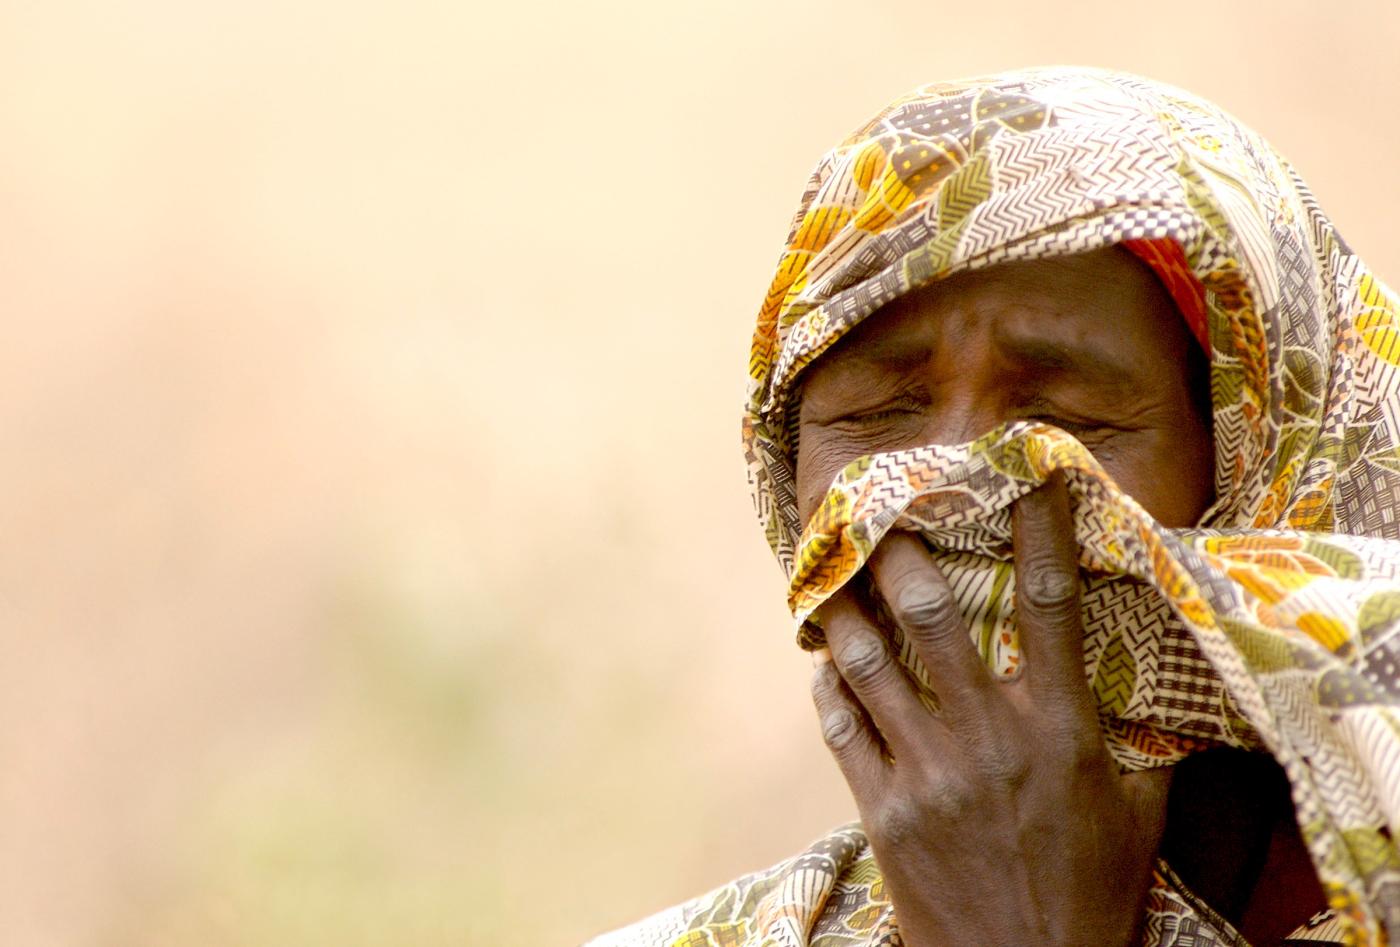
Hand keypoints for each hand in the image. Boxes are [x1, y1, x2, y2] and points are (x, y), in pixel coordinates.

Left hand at [810, 473, 1171, 946]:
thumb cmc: (1091, 891)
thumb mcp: (1136, 812)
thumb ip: (1142, 740)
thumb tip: (1160, 679)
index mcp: (1061, 730)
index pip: (1051, 605)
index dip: (1039, 530)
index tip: (1028, 475)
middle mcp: (990, 737)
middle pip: (932, 615)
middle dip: (900, 554)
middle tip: (878, 516)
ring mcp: (928, 773)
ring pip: (868, 663)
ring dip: (845, 612)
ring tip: (828, 580)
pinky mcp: (883, 811)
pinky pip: (841, 728)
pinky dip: (829, 688)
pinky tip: (825, 667)